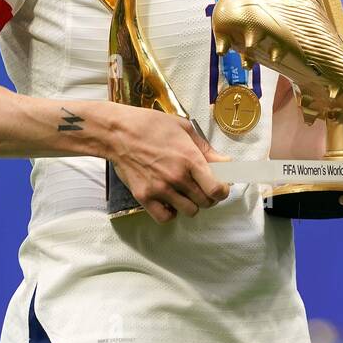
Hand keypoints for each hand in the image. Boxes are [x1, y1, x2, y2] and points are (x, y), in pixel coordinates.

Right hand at [103, 105, 231, 222]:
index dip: (223, 191)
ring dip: (191, 204)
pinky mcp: (144, 197)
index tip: (220, 186)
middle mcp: (176, 177)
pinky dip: (171, 213)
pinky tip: (169, 200)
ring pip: (189, 211)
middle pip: (206, 202)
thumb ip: (206, 148)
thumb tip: (225, 162)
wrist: (117, 132)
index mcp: (190, 158)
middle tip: (202, 186)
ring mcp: (160, 189)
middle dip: (208, 196)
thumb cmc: (150, 125)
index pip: (217, 189)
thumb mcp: (183, 128)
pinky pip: (166, 218)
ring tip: (184, 192)